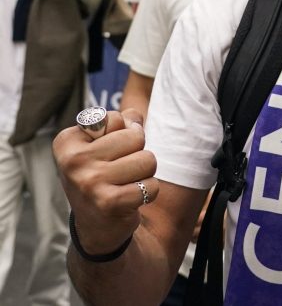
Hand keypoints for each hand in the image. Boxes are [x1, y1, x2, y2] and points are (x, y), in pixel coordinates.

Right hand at [53, 110, 159, 256]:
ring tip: (125, 184)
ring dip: (145, 173)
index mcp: (67, 142)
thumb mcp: (101, 146)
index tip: (107, 152)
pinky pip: (152, 185)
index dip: (123, 133)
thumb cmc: (101, 177)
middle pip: (136, 137)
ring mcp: (89, 182)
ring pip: (148, 159)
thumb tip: (134, 116)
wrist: (95, 226)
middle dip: (138, 152)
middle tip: (120, 171)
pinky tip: (130, 199)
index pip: (116, 118)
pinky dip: (149, 191)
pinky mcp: (109, 202)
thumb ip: (120, 123)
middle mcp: (73, 161)